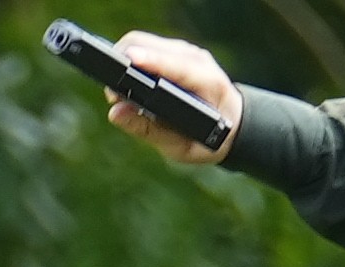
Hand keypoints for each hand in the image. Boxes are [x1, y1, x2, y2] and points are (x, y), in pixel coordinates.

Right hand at [96, 30, 239, 160]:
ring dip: (124, 62)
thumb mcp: (180, 146)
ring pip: (144, 42)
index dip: (152, 61)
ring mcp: (186, 52)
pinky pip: (147, 47)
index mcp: (209, 83)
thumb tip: (115, 112)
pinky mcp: (175, 51)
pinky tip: (126, 81)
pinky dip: (132, 61)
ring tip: (116, 91)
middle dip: (124, 63)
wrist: (232, 123)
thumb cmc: (207, 138)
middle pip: (151, 46)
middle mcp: (197, 61)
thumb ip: (148, 130)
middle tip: (112, 94)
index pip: (178, 67)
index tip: (130, 60)